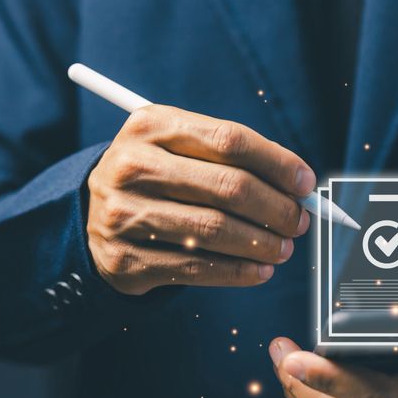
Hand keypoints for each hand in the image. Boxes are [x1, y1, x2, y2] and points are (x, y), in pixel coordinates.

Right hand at [86, 105, 314, 293]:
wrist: (91, 216)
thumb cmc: (156, 177)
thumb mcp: (178, 148)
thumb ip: (230, 157)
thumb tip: (297, 185)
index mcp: (151, 126)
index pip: (230, 140)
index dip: (277, 163)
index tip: (306, 183)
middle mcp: (132, 166)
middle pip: (228, 187)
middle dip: (278, 208)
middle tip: (300, 222)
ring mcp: (124, 215)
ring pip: (215, 231)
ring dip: (263, 243)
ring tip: (284, 248)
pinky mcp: (126, 259)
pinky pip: (197, 268)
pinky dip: (238, 272)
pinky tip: (259, 270)